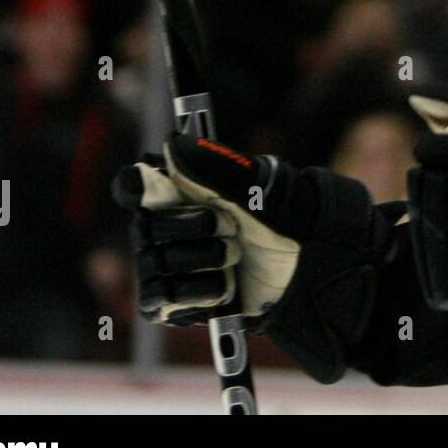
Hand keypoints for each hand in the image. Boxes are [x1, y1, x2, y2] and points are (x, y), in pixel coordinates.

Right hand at [112, 133, 396, 381]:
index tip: (160, 190)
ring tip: (235, 259)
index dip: (141, 188)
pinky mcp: (177, 301)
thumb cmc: (291, 221)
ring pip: (154, 268)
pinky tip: (224, 289)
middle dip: (193, 230)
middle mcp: (168, 224)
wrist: (314, 273)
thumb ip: (216, 169)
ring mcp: (169, 264)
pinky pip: (160, 303)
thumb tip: (173, 144)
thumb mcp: (260, 192)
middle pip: (145, 229)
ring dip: (203, 265)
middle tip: (230, 229)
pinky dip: (198, 297)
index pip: (134, 184)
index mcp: (183, 188)